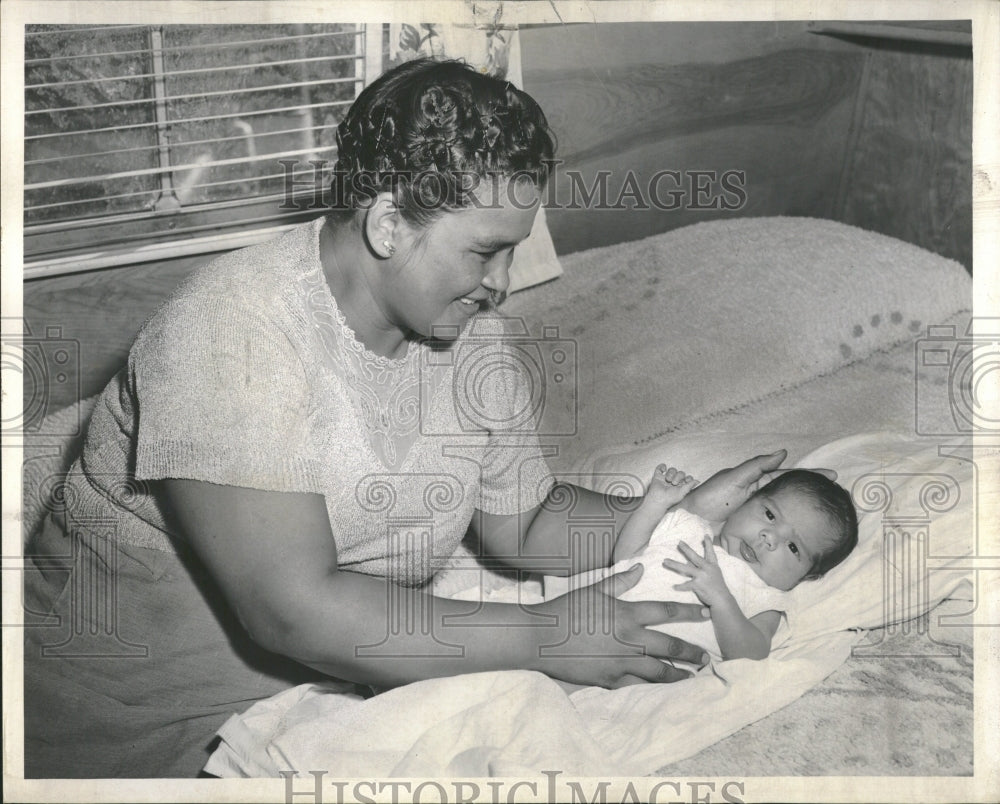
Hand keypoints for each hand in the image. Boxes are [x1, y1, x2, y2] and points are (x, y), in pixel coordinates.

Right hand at [527, 564, 709, 687]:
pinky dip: (649, 685)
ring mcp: (621, 662)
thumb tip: (640, 567)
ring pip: (659, 672)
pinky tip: (659, 688)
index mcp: (628, 614)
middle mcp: (630, 640)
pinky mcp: (610, 679)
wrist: (542, 637)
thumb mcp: (594, 590)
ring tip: (691, 677)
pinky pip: (636, 684)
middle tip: (706, 656)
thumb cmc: (568, 609)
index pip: (667, 611)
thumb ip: (621, 581)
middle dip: (692, 652)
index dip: (689, 611)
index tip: (706, 612)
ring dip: (678, 674)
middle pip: (670, 647)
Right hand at [640, 465, 697, 516]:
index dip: (687, 478)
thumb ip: (690, 485)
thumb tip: (698, 481)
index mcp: (681, 486)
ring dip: (671, 473)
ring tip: (668, 480)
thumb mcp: (682, 492)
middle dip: (678, 476)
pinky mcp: (658, 476)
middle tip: (674, 483)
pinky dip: (662, 467)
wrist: (658, 499)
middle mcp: (674, 481)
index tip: (686, 481)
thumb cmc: (670, 498)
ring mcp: (666, 478)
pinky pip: (660, 468)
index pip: (687, 478)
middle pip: (680, 473)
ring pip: (672, 470)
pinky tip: (663, 470)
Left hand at [663, 534, 732, 608]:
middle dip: (686, 549)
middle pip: (694, 556)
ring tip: (665, 561)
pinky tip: (674, 587)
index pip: (711, 553)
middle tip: (679, 542)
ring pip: (685, 568)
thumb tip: (688, 561)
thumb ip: (701, 567)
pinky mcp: (698, 585)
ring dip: (674, 564)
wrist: (722, 599)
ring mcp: (702, 576)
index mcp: (712, 565)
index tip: (705, 535)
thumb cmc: (717, 587)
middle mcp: (707, 568)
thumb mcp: (713, 574)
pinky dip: (680, 586)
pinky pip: (686, 585)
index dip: (708, 544)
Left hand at [679, 449, 836, 524]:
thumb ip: (756, 466)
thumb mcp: (732, 478)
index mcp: (756, 481)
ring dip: (805, 513)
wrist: (690, 520)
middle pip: (790, 493)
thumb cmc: (708, 497)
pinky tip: (803, 536)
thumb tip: (783, 453)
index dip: (808, 476)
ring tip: (828, 515)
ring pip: (786, 512)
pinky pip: (776, 530)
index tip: (831, 476)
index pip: (787, 475)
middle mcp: (760, 497)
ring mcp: (759, 514)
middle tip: (837, 497)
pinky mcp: (755, 531)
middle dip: (812, 493)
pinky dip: (790, 532)